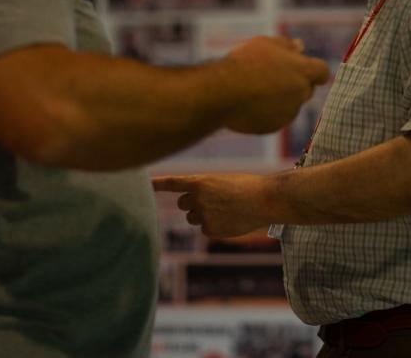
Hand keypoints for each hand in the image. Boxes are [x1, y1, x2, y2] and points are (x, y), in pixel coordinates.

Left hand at [152, 173, 273, 237]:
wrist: (265, 199)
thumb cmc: (246, 186)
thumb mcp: (221, 181)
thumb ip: (203, 191)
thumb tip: (192, 209)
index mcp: (200, 182)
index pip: (172, 183)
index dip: (157, 184)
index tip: (145, 185)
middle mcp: (197, 199)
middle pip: (183, 204)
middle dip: (193, 203)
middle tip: (213, 199)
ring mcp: (203, 215)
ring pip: (193, 218)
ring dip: (204, 214)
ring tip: (225, 209)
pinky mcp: (210, 230)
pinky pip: (205, 229)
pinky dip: (215, 226)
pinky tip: (230, 219)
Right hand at [217, 36, 328, 133]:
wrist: (225, 92)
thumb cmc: (245, 63)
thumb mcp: (265, 43)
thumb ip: (286, 45)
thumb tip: (300, 46)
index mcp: (303, 71)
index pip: (322, 72)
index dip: (313, 70)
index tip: (302, 68)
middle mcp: (301, 94)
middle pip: (306, 89)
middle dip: (294, 83)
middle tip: (271, 75)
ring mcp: (289, 113)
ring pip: (290, 105)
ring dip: (279, 98)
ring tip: (254, 88)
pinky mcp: (274, 126)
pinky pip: (275, 118)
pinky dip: (267, 112)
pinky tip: (249, 103)